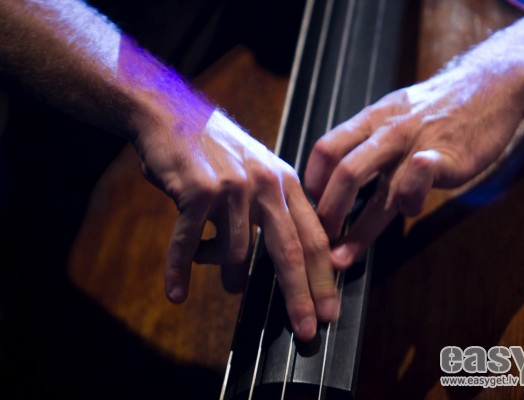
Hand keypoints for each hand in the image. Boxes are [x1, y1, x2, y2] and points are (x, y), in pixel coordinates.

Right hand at [133, 99, 337, 341]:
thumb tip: (285, 264)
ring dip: (228, 275)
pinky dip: (180, 269)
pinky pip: (188, 243)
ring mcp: (233, 187)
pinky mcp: (197, 190)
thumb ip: (274, 212)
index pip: (315, 238)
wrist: (171, 114)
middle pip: (290, 251)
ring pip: (236, 252)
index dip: (324, 278)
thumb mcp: (257, 172)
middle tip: (307, 331)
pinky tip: (176, 292)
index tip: (329, 311)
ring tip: (229, 285)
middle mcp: (266, 184)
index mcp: (286, 183)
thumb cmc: (215, 151)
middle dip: (300, 296)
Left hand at [304, 66, 523, 267]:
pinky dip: (409, 202)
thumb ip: (365, 142)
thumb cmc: (434, 107)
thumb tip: (336, 177)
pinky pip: (420, 181)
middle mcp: (388, 132)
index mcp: (370, 121)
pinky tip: (408, 212)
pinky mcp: (449, 156)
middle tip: (319, 241)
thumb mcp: (391, 113)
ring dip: (358, 229)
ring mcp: (418, 143)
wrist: (488, 85)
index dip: (312, 183)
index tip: (309, 208)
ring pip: (379, 189)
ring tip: (343, 256)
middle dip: (327, 213)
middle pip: (345, 173)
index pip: (325, 149)